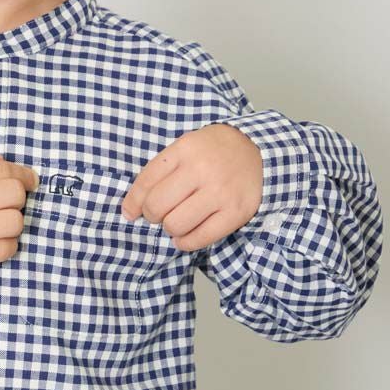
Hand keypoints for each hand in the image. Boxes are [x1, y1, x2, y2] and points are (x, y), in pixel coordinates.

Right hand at [0, 151, 40, 280]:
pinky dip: (6, 244)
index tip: (30, 181)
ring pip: (15, 223)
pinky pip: (5, 250)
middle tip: (8, 202)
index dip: (24, 175)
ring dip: (13, 222)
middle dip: (18, 197)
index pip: (5, 171)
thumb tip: (3, 162)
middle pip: (15, 195)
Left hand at [120, 124, 262, 251]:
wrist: (258, 151)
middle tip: (159, 215)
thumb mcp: (185, 148)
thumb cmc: (213, 152)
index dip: (133, 203)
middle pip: (157, 206)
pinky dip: (186, 242)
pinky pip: (200, 238)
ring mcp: (220, 192)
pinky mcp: (236, 212)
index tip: (131, 212)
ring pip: (176, 224)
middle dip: (152, 216)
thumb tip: (132, 209)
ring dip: (170, 228)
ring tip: (177, 222)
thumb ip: (160, 172)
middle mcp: (201, 170)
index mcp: (184, 150)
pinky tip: (186, 236)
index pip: (146, 182)